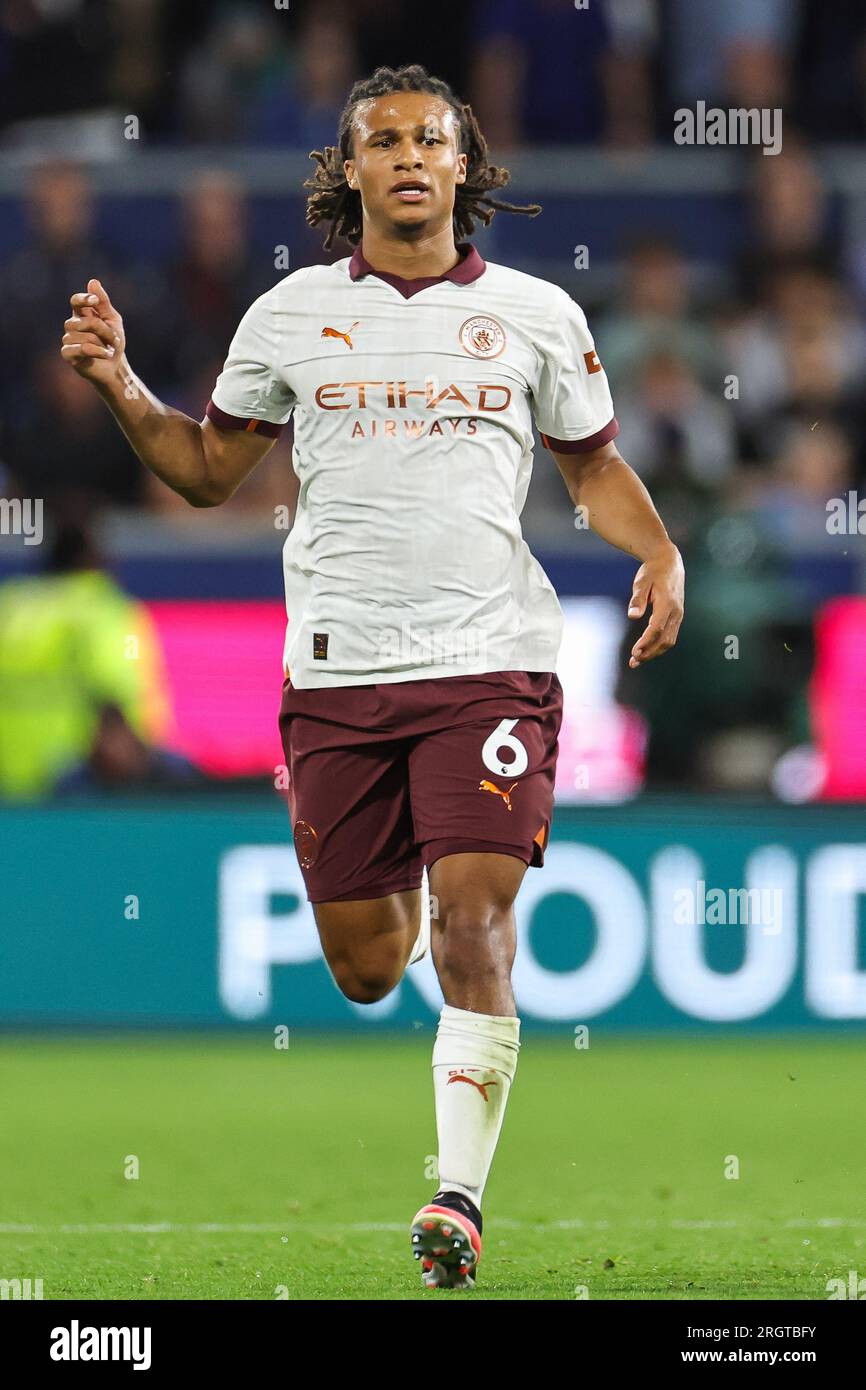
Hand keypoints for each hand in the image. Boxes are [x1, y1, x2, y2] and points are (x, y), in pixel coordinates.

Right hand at [61, 278, 125, 384]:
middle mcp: (72, 325)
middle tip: (115, 340)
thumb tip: (92, 281)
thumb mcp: (112, 320)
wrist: (114, 367)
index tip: (95, 301)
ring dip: (104, 343)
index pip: (75, 301)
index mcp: (81, 314)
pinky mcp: (68, 354)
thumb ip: (103, 302)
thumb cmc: (112, 342)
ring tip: (109, 350)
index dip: (84, 299)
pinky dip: (98, 351)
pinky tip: (105, 355)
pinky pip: (83, 348)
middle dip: (106, 331)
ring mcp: (68, 339)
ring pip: (86, 336)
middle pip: (87, 321)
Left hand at [627, 543, 683, 667]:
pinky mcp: (677, 616)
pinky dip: (659, 646)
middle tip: (633, 661)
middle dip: (649, 652)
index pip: (657, 628)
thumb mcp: (641, 582)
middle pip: (664, 639)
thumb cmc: (652, 571)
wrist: (668, 561)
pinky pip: (670, 636)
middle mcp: (676, 612)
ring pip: (669, 640)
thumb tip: (633, 616)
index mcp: (667, 603)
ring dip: (654, 652)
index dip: (646, 642)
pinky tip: (647, 651)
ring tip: (637, 660)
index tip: (635, 652)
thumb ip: (637, 599)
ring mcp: (678, 615)